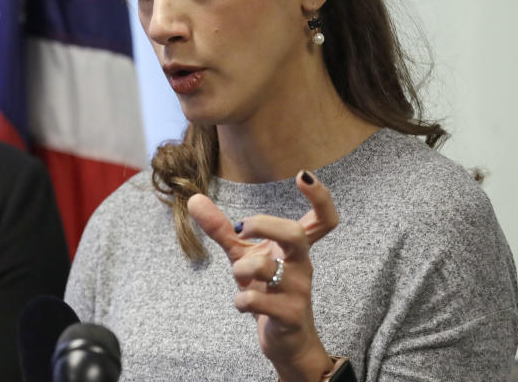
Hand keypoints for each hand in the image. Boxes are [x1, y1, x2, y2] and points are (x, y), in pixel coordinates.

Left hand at [187, 171, 338, 381]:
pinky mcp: (290, 316)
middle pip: (296, 234)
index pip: (324, 219)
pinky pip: (256, 300)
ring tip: (240, 278)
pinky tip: (243, 304)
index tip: (302, 175)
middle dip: (264, 225)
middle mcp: (302, 265)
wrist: (286, 342)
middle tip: (241, 228)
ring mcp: (298, 291)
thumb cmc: (267, 291)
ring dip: (241, 269)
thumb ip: (221, 229)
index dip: (320, 196)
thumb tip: (193, 198)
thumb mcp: (243, 256)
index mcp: (296, 248)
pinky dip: (241, 301)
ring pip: (265, 268)